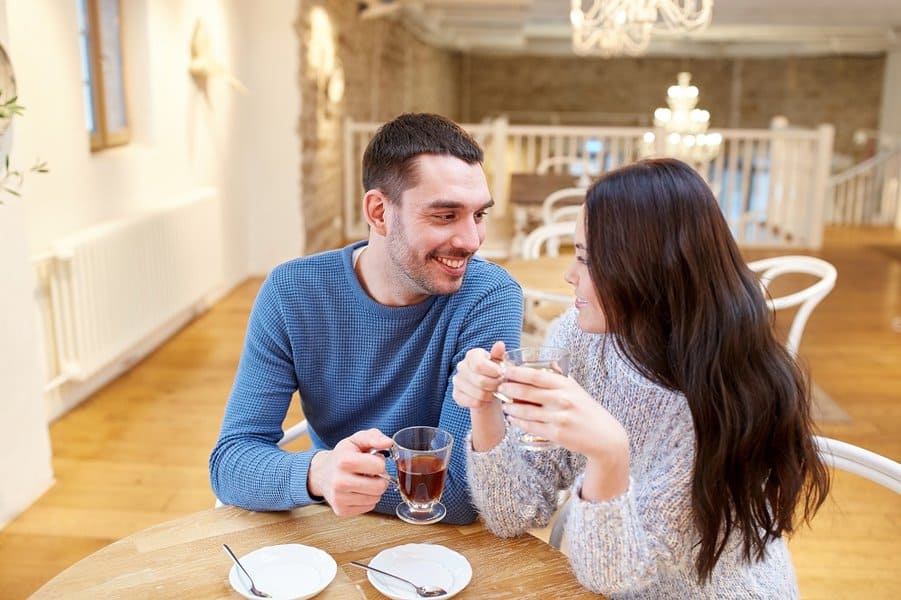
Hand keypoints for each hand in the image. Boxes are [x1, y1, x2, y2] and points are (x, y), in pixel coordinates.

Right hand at [307, 428, 393, 516]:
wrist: (321, 473)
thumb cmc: (343, 455)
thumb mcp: (356, 440)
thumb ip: (374, 437)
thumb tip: (388, 443)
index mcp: (344, 461)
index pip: (379, 467)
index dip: (379, 462)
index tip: (372, 460)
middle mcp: (339, 481)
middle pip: (379, 486)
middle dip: (380, 478)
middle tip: (371, 473)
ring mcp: (338, 498)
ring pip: (375, 498)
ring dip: (374, 490)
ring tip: (363, 481)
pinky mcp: (340, 510)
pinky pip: (368, 507)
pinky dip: (367, 499)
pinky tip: (358, 491)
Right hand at [452, 341, 506, 450]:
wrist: (488, 389)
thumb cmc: (495, 373)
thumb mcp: (500, 363)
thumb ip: (499, 355)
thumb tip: (500, 344)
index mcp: (472, 355)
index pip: (479, 365)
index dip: (493, 372)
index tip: (501, 374)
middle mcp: (461, 366)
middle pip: (480, 381)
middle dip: (495, 386)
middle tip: (500, 386)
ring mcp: (457, 381)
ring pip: (478, 393)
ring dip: (490, 395)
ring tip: (494, 392)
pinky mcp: (456, 394)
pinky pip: (472, 402)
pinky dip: (483, 403)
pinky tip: (486, 399)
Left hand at [500, 367, 629, 499]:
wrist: (604, 437)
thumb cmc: (588, 411)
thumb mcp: (577, 390)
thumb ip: (562, 378)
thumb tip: (549, 363)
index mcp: (565, 385)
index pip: (535, 375)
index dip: (517, 372)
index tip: (505, 371)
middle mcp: (562, 399)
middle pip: (527, 392)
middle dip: (509, 389)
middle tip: (499, 387)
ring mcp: (559, 417)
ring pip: (526, 411)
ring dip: (511, 408)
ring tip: (504, 406)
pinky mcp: (556, 434)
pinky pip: (531, 427)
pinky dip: (519, 423)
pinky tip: (514, 419)